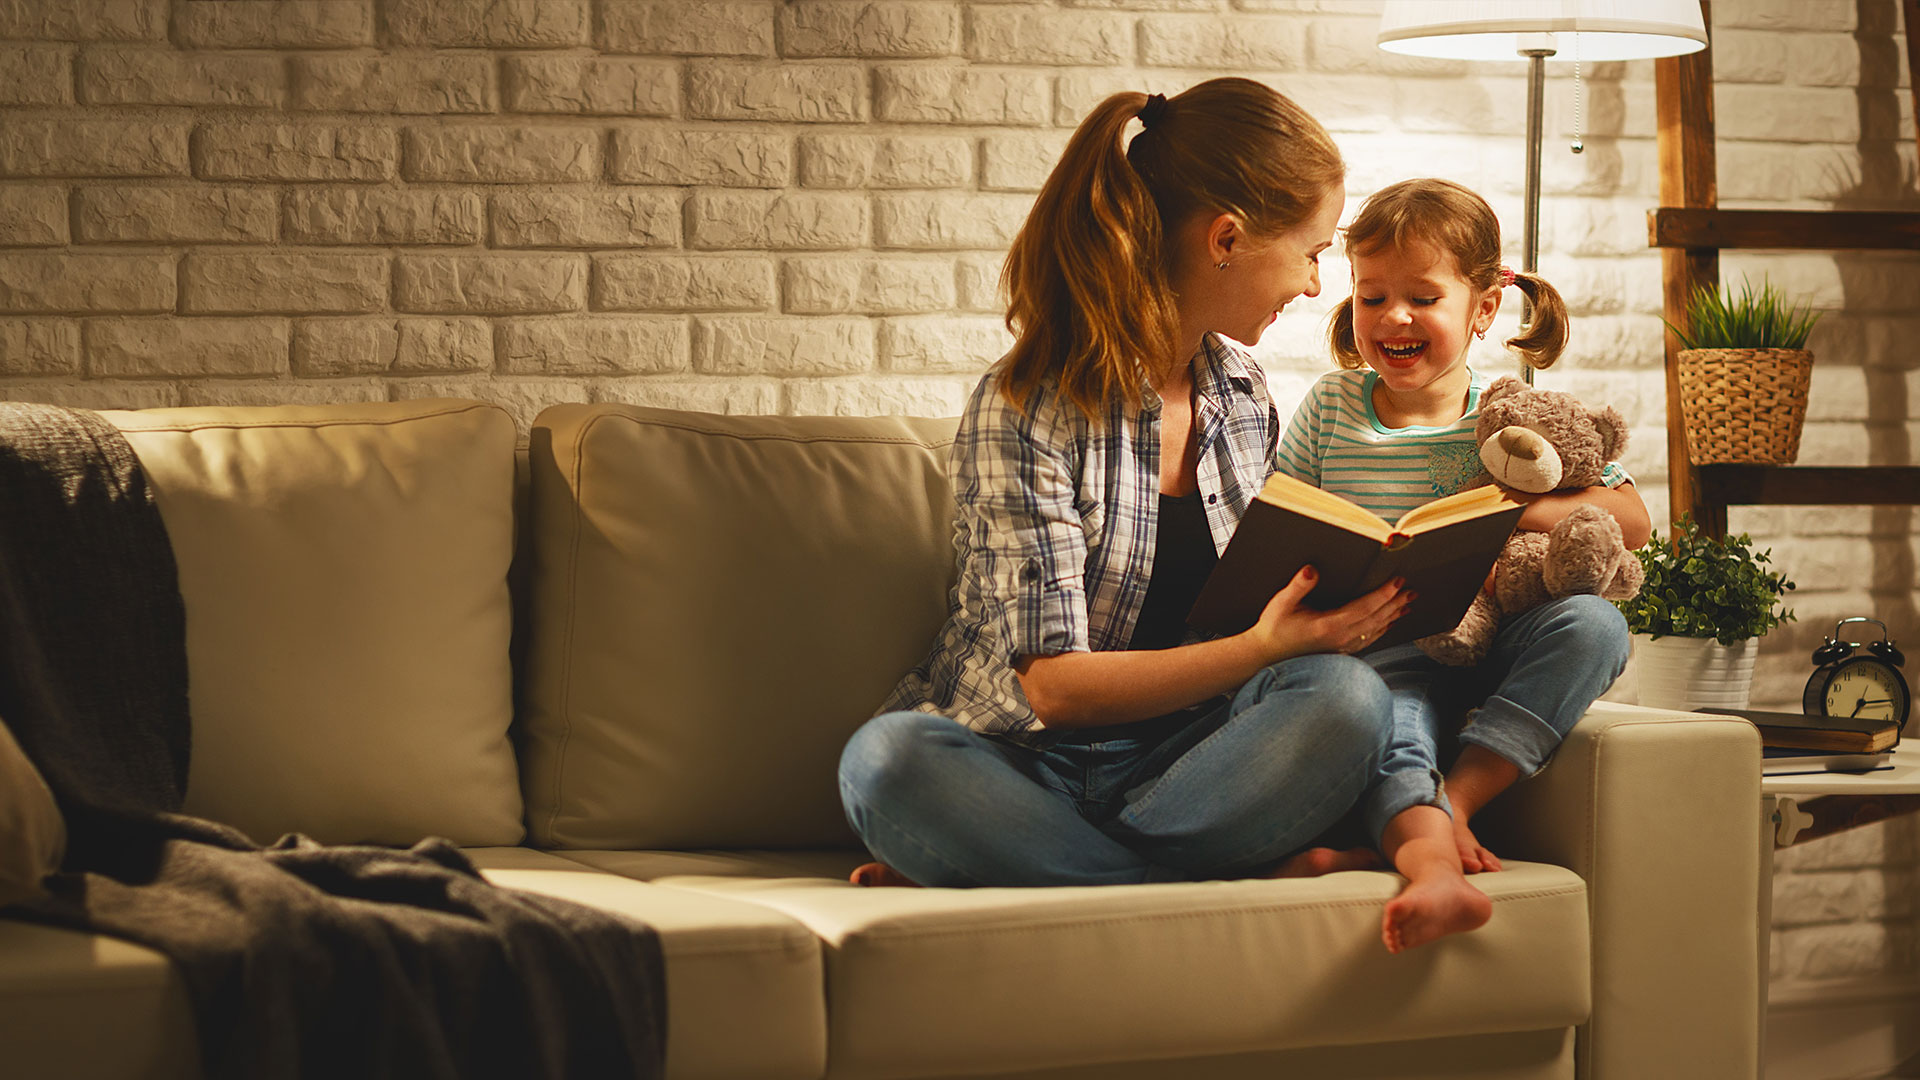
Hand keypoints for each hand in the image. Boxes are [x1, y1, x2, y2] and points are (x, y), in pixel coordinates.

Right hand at [1243, 566, 1411, 663]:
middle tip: (1410, 589)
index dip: (1383, 593)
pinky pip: (1369, 638)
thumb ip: (1298, 586)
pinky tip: (1389, 623)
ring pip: (1376, 629)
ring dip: (1393, 615)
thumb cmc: (1274, 628)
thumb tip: (1311, 569)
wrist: (1266, 655)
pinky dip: (1382, 629)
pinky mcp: (1341, 650)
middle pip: (1376, 618)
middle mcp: (1340, 637)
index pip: (1364, 607)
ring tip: (1407, 603)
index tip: (1397, 581)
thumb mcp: (1281, 603)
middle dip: (1395, 602)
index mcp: (1329, 625)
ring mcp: (1342, 646)